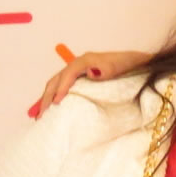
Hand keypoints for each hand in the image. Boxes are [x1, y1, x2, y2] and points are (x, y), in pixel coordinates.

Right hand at [30, 50, 147, 117]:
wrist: (138, 63)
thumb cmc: (132, 65)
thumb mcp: (124, 65)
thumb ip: (110, 68)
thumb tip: (92, 72)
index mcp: (87, 61)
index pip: (69, 73)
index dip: (61, 87)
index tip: (56, 102)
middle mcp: (80, 65)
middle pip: (57, 79)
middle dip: (47, 96)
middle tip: (41, 115)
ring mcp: (78, 72)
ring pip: (56, 84)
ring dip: (45, 99)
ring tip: (37, 115)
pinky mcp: (80, 79)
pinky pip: (62, 88)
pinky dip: (52, 98)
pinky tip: (44, 110)